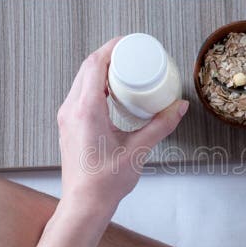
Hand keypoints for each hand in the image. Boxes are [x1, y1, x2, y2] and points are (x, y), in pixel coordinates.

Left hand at [56, 37, 188, 217]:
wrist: (84, 204)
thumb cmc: (105, 182)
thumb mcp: (139, 150)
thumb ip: (161, 126)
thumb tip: (178, 107)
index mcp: (86, 110)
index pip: (95, 65)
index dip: (112, 48)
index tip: (128, 42)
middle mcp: (71, 109)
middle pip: (86, 68)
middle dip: (108, 55)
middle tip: (130, 52)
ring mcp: (67, 117)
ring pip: (81, 80)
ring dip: (100, 69)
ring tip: (123, 68)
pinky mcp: (68, 124)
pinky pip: (79, 94)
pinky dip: (95, 84)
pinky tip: (111, 91)